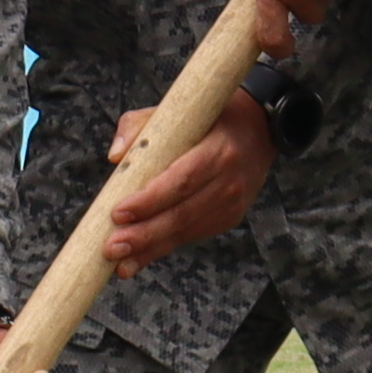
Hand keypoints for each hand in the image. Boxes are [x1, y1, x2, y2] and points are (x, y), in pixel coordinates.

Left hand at [98, 89, 271, 268]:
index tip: (118, 212)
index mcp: (218, 150)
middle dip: (144, 234)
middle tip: (112, 247)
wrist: (258, 130)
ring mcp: (232, 203)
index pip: (181, 181)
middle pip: (181, 213)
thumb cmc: (206, 119)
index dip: (150, 200)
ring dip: (150, 248)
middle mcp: (229, 181)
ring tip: (119, 262)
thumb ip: (139, 125)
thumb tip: (114, 157)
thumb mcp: (177, 110)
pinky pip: (191, 234)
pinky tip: (139, 258)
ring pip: (185, 230)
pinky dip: (164, 247)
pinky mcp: (229, 217)